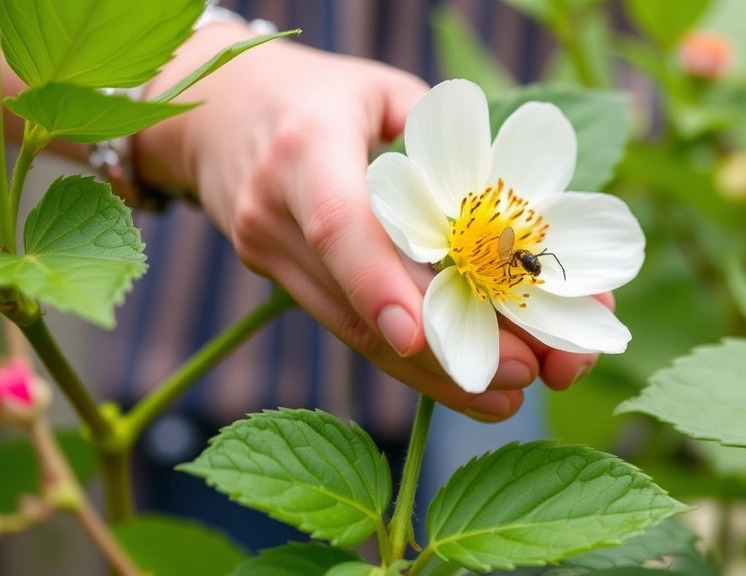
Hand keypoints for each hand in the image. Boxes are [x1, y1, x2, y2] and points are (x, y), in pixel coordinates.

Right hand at [135, 22, 602, 419]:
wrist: (220, 110)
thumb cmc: (323, 95)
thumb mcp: (385, 93)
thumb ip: (447, 149)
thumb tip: (522, 227)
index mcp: (306, 148)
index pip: (338, 226)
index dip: (376, 285)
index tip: (417, 337)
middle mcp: (275, 210)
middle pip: (355, 304)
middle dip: (444, 350)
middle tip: (525, 373)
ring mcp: (268, 253)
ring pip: (353, 335)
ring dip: (434, 374)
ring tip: (508, 396)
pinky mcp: (278, 282)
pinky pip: (347, 328)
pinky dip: (407, 359)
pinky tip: (460, 381)